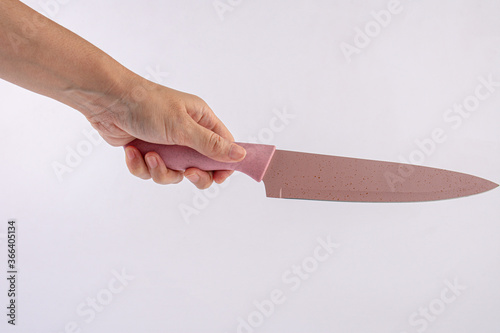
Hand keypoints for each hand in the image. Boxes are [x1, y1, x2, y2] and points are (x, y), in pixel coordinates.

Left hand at [85, 80, 245, 188]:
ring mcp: (166, 144)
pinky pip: (150, 171)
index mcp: (201, 120)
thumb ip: (211, 145)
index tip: (219, 177)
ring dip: (160, 170)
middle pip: (200, 166)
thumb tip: (240, 155)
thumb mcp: (183, 127)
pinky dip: (140, 166)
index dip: (223, 165)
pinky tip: (132, 151)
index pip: (223, 147)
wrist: (106, 101)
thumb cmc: (147, 105)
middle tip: (187, 172)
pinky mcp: (146, 151)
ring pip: (173, 173)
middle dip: (192, 174)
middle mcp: (186, 132)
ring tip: (150, 156)